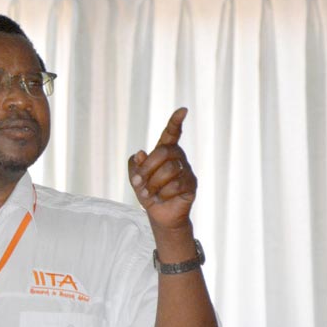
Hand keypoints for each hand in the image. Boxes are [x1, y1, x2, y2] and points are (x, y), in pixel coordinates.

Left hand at [127, 107, 195, 230]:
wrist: (160, 216)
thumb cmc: (149, 194)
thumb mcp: (136, 179)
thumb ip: (135, 166)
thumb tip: (141, 153)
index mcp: (165, 152)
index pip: (171, 134)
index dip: (175, 122)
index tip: (183, 110)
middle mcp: (178, 158)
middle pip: (164, 152)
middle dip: (148, 167)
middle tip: (138, 182)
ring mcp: (186, 171)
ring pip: (170, 169)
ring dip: (154, 184)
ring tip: (149, 194)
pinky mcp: (191, 185)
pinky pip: (177, 185)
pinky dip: (164, 193)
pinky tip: (161, 198)